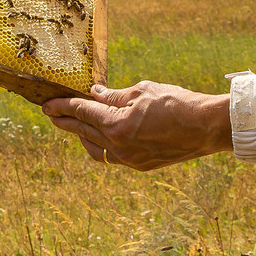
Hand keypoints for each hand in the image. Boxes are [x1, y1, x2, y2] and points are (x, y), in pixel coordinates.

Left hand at [43, 79, 232, 170]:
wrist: (207, 127)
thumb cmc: (178, 103)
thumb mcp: (143, 91)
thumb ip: (115, 95)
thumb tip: (95, 94)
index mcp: (117, 125)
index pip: (82, 112)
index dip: (63, 106)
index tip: (47, 103)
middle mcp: (119, 146)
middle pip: (83, 132)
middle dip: (65, 121)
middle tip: (50, 113)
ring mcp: (130, 159)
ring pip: (95, 149)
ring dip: (81, 137)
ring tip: (74, 125)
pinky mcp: (141, 165)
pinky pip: (112, 157)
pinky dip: (101, 146)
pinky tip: (101, 136)